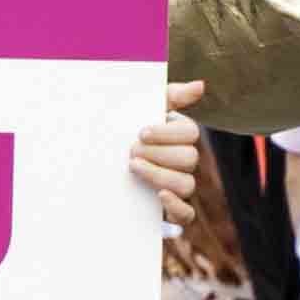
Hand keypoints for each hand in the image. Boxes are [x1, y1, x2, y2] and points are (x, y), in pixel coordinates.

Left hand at [129, 81, 209, 216]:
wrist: (98, 159)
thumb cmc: (124, 128)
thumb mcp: (143, 108)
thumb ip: (171, 94)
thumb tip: (200, 85)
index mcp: (181, 136)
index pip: (190, 132)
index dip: (166, 133)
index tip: (141, 132)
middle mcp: (184, 161)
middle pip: (189, 158)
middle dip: (158, 153)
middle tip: (131, 151)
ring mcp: (179, 185)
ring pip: (187, 184)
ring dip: (160, 175)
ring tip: (133, 167)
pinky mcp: (170, 210)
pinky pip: (186, 214)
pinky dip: (176, 205)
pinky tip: (159, 196)